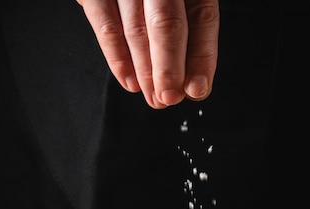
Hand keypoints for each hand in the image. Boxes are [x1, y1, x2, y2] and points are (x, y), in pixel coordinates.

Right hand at [76, 0, 218, 108]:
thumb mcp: (182, 1)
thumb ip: (192, 32)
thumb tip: (195, 84)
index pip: (202, 16)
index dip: (201, 57)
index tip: (197, 89)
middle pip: (166, 24)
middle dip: (169, 69)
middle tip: (170, 98)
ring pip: (136, 30)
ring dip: (146, 71)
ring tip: (154, 97)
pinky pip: (106, 26)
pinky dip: (118, 58)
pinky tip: (130, 81)